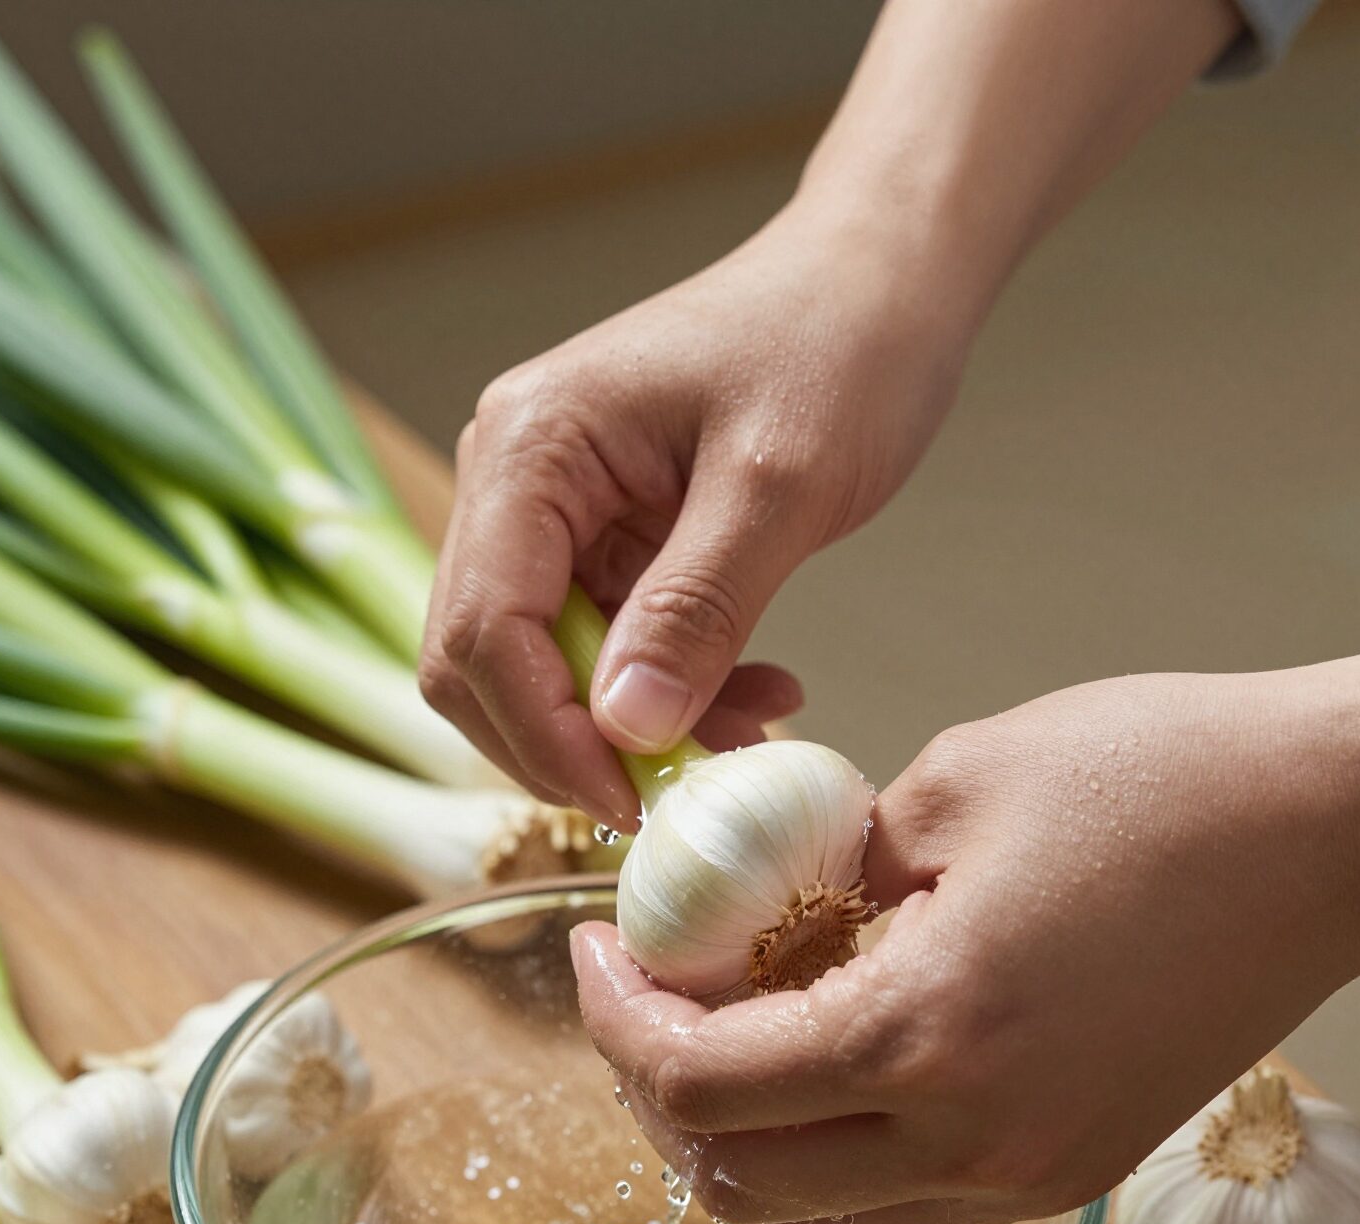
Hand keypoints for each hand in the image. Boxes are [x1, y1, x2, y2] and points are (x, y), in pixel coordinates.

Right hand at [420, 198, 973, 825]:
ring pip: (544, 670)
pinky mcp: (604, 541)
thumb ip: (695, 610)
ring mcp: (554, 515)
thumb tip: (624, 731)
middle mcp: (514, 482)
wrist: (877, 283)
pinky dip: (666, 693)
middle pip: (482, 661)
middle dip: (572, 744)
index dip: (544, 736)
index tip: (633, 803)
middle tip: (676, 788)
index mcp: (530, 448)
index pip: (484, 628)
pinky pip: (606, 650)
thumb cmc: (836, 346)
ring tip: (748, 733)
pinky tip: (756, 692)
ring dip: (629, 727)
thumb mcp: (777, 486)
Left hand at [572, 652, 1359, 1223]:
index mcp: (925, 1034)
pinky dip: (823, 1162)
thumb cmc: (1157, 778)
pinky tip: (822, 1063)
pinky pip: (897, 1213)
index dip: (613, 1020)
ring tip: (717, 1037)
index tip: (590, 949)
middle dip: (653, 1088)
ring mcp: (1026, 1175)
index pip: (698, 1084)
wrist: (1329, 830)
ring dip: (733, 1144)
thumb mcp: (949, 786)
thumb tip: (759, 918)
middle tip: (639, 995)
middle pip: (734, 1180)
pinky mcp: (1068, 1171)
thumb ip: (826, 871)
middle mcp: (972, 1141)